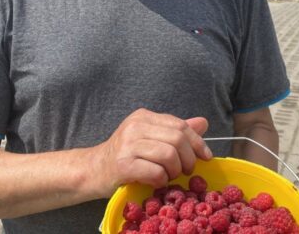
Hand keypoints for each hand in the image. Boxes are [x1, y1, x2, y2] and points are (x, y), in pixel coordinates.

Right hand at [94, 108, 212, 194]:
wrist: (93, 170)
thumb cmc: (125, 155)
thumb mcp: (150, 138)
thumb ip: (175, 131)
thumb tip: (203, 123)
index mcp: (143, 117)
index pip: (180, 125)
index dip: (198, 142)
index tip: (205, 156)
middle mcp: (135, 127)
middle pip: (177, 139)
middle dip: (188, 159)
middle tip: (185, 171)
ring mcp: (128, 145)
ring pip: (169, 155)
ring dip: (174, 171)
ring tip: (168, 176)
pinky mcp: (123, 165)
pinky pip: (156, 172)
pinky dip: (162, 180)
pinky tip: (156, 181)